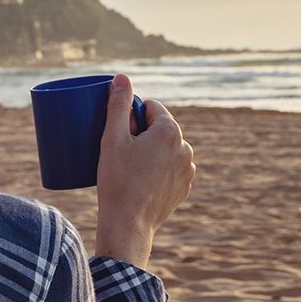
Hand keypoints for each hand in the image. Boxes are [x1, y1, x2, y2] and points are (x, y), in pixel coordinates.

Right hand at [95, 74, 192, 268]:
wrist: (128, 224)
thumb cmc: (117, 180)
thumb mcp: (112, 139)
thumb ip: (118, 105)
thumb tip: (122, 77)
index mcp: (170, 131)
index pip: (151, 107)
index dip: (131, 115)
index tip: (117, 130)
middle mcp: (185, 148)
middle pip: (159, 128)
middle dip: (141, 133)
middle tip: (118, 150)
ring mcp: (187, 170)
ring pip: (165, 149)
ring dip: (150, 151)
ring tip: (128, 166)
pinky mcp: (183, 188)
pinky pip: (169, 169)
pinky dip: (157, 169)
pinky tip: (141, 179)